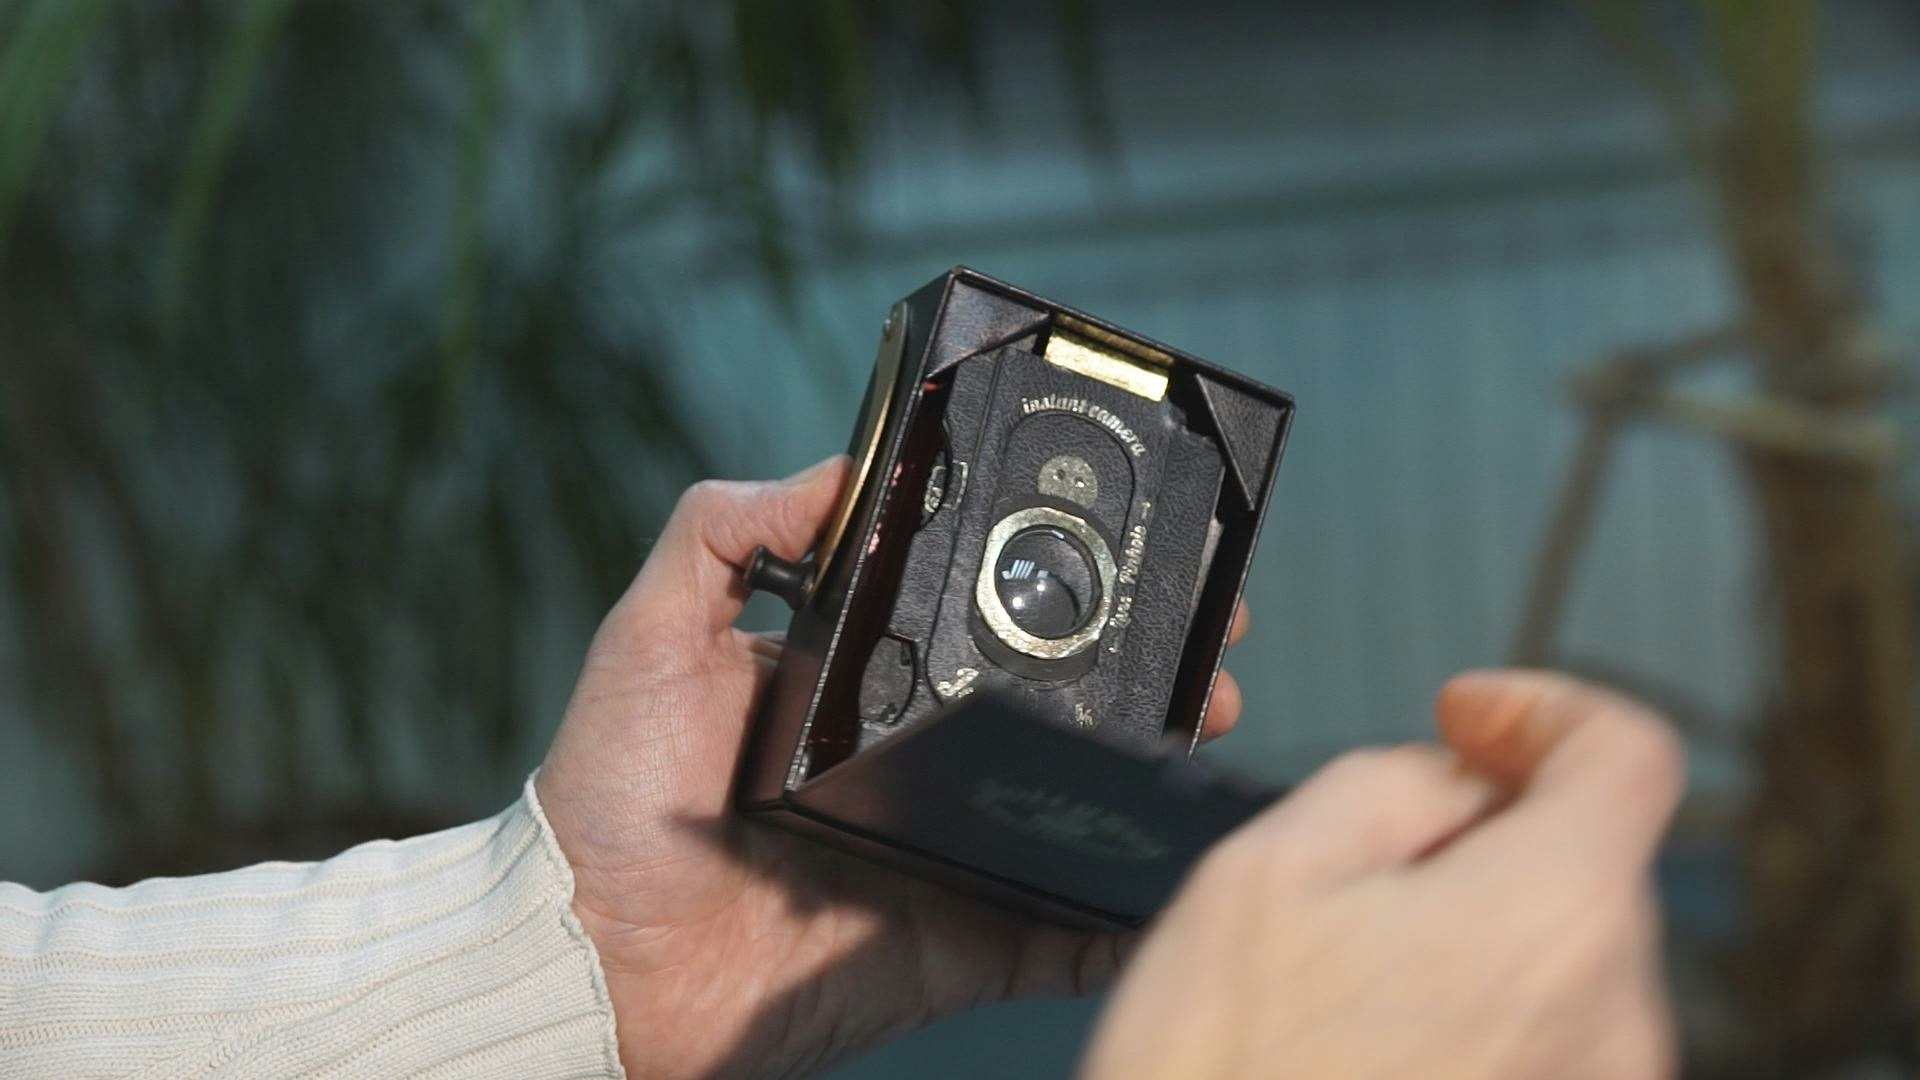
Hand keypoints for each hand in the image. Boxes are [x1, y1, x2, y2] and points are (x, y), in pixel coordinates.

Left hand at [535, 457, 1250, 1078]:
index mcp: (862, 690)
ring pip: (1075, 813)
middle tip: (1211, 655)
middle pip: (1056, 717)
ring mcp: (945, 854)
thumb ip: (724, 535)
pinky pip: (1059, 935)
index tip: (1137, 561)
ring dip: (1155, 779)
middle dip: (1147, 682)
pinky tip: (1176, 885)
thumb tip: (833, 470)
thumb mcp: (650, 634)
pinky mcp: (955, 944)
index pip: (983, 629)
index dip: (1066, 599)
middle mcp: (917, 766)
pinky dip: (1121, 923)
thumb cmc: (609, 794)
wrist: (589, 955)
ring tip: (1213, 735)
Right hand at [1083, 670, 1684, 1079]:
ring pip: (1564, 954)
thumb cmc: (1221, 1079)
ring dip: (1479, 926)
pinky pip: (1547, 1039)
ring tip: (1348, 972)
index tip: (1470, 720)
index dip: (1544, 708)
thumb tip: (1450, 784)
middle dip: (1490, 828)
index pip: (1628, 755)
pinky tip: (1374, 1039)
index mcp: (1552, 916)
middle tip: (1366, 857)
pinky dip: (1480, 1008)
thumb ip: (1390, 780)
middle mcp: (1612, 1019)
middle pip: (1590, 860)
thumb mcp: (1268, 866)